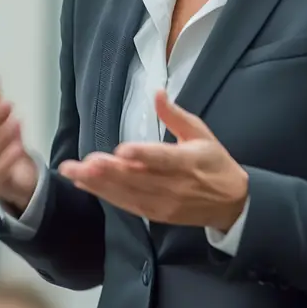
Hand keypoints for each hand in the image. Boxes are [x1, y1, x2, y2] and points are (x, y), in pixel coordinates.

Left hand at [59, 90, 247, 231]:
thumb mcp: (200, 132)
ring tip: (75, 174)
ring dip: (100, 185)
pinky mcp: (156, 215)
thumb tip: (157, 93)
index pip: (163, 159)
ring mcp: (164, 203)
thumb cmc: (214, 162)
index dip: (142, 156)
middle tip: (83, 163)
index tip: (121, 151)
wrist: (231, 203)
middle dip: (108, 172)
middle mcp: (175, 185)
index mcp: (189, 161)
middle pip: (139, 179)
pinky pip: (128, 205)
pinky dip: (107, 195)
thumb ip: (175, 115)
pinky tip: (87, 185)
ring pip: (128, 194)